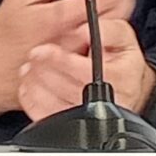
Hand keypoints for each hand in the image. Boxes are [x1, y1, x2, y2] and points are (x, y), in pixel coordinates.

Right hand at [0, 0, 132, 115]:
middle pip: (113, 18)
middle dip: (123, 1)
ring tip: (112, 8)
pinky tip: (100, 32)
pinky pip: (100, 54)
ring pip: (110, 37)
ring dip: (117, 20)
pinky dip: (105, 40)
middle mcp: (72, 39)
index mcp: (60, 18)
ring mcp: (76, 58)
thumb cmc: (2, 36)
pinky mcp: (75, 73)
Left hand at [19, 15, 151, 123]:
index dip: (62, 61)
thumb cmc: (122, 61)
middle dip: (46, 71)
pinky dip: (34, 102)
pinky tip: (30, 87)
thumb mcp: (124, 39)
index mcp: (120, 77)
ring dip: (37, 86)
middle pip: (69, 89)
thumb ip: (109, 30)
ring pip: (57, 106)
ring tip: (29, 69)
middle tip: (34, 56)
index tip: (44, 51)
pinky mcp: (75, 125)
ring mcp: (90, 116)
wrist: (127, 88)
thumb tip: (85, 30)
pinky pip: (49, 117)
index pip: (86, 71)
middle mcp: (107, 101)